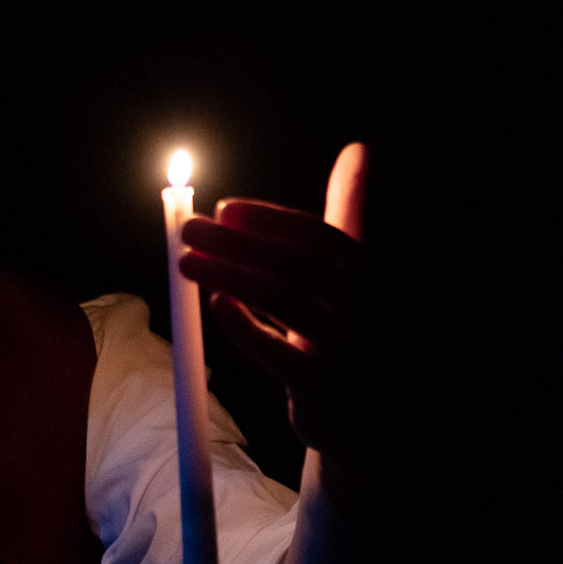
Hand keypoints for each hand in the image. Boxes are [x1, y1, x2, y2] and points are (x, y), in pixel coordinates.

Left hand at [178, 142, 368, 460]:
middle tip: (189, 228)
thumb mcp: (355, 273)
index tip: (225, 207)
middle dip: (239, 242)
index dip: (271, 220)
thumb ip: (350, 214)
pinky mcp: (326, 388)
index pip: (323, 237)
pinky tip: (216, 303)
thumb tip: (356, 149)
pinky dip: (245, 325)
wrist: (374, 414)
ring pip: (286, 301)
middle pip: (299, 265)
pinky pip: (280, 354)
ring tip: (186, 261)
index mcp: (376, 276)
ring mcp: (351, 350)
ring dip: (229, 274)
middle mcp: (371, 309)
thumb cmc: (354, 329)